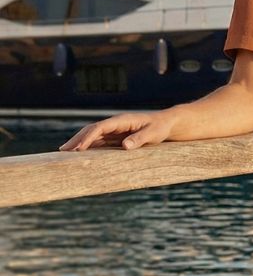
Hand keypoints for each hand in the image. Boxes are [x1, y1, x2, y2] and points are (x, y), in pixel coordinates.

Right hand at [58, 111, 176, 151]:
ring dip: (79, 143)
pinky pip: (100, 142)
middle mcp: (115, 124)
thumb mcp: (153, 133)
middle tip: (62, 151)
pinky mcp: (116, 136)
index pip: (100, 127)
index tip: (78, 148)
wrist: (166, 123)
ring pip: (93, 136)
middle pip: (91, 130)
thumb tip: (125, 146)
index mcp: (121, 120)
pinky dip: (88, 147)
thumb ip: (139, 139)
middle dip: (77, 140)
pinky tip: (80, 154)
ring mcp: (114, 130)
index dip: (88, 137)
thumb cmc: (160, 127)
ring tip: (64, 154)